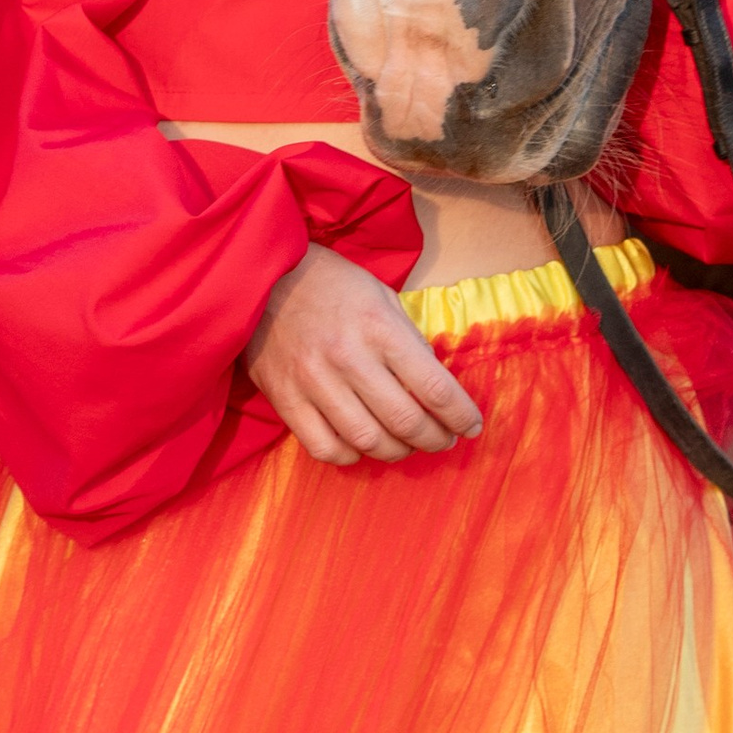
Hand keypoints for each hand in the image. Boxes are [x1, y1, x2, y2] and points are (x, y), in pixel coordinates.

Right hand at [246, 244, 483, 466]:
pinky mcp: (285, 398)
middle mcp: (348, 357)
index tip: (471, 426)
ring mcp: (313, 381)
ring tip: (407, 445)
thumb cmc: (331, 284)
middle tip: (444, 439)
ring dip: (397, 452)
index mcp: (379, 327)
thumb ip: (408, 341)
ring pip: (367, 440)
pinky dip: (350, 456)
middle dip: (435, 438)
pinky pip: (324, 447)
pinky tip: (361, 445)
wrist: (261, 276)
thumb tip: (433, 387)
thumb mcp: (381, 296)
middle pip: (405, 420)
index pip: (434, 386)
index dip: (460, 414)